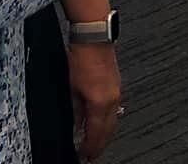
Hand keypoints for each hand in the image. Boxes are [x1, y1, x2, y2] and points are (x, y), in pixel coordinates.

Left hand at [67, 42, 122, 161]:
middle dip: (100, 145)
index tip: (84, 156)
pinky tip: (102, 121)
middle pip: (108, 131)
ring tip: (97, 142)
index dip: (89, 148)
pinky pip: (114, 109)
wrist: (95, 36)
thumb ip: (75, 110)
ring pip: (113, 121)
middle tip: (92, 155)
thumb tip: (76, 124)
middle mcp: (112, 99)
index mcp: (100, 103)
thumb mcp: (71, 87)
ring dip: (105, 134)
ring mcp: (116, 92)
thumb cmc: (82, 56)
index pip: (96, 134)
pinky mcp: (116, 84)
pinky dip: (108, 120)